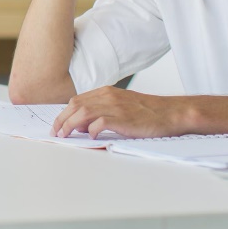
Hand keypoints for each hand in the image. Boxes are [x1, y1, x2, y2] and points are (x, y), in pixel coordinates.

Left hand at [52, 86, 185, 138]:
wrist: (171, 113)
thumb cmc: (148, 112)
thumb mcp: (122, 105)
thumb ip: (102, 110)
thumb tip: (82, 124)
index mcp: (106, 92)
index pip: (77, 100)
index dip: (64, 113)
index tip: (57, 125)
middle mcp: (108, 96)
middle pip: (76, 105)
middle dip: (62, 120)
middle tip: (56, 133)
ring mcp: (116, 106)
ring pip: (83, 113)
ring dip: (70, 125)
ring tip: (65, 136)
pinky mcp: (123, 119)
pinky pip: (100, 122)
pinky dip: (91, 130)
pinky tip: (90, 136)